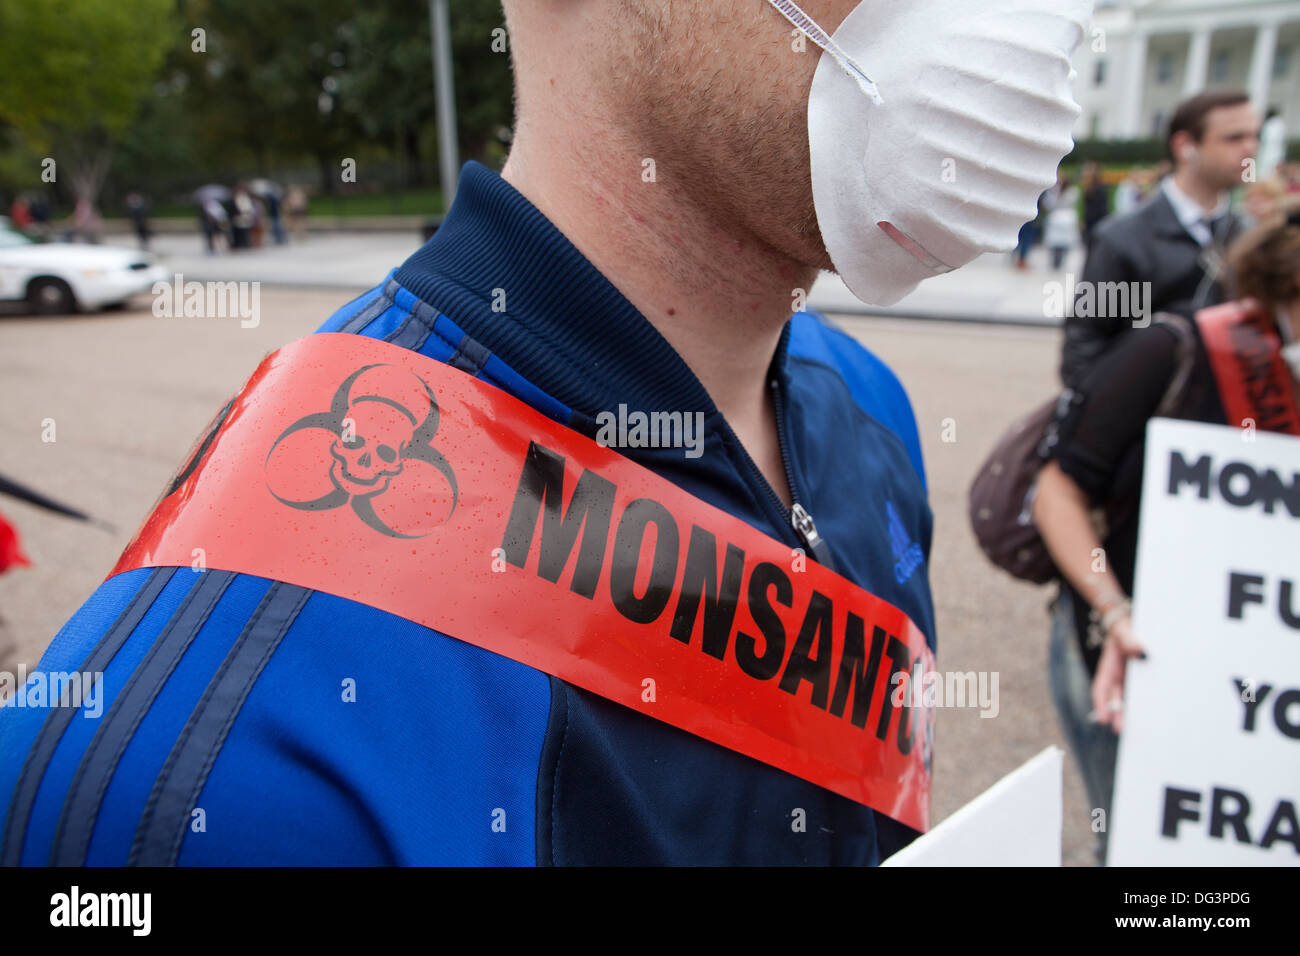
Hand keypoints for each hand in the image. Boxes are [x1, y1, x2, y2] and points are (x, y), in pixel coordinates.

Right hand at [1090, 614, 1143, 733]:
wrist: (1132, 627)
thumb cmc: (1125, 630)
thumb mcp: (1124, 632)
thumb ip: (1129, 640)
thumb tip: (1141, 652)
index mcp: (1108, 668)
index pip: (1101, 688)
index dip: (1101, 704)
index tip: (1103, 719)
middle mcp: (1117, 678)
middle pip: (1115, 699)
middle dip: (1117, 714)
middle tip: (1120, 729)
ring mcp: (1129, 681)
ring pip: (1128, 700)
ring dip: (1130, 713)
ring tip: (1136, 728)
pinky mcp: (1141, 682)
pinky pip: (1142, 695)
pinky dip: (1144, 705)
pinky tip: (1152, 715)